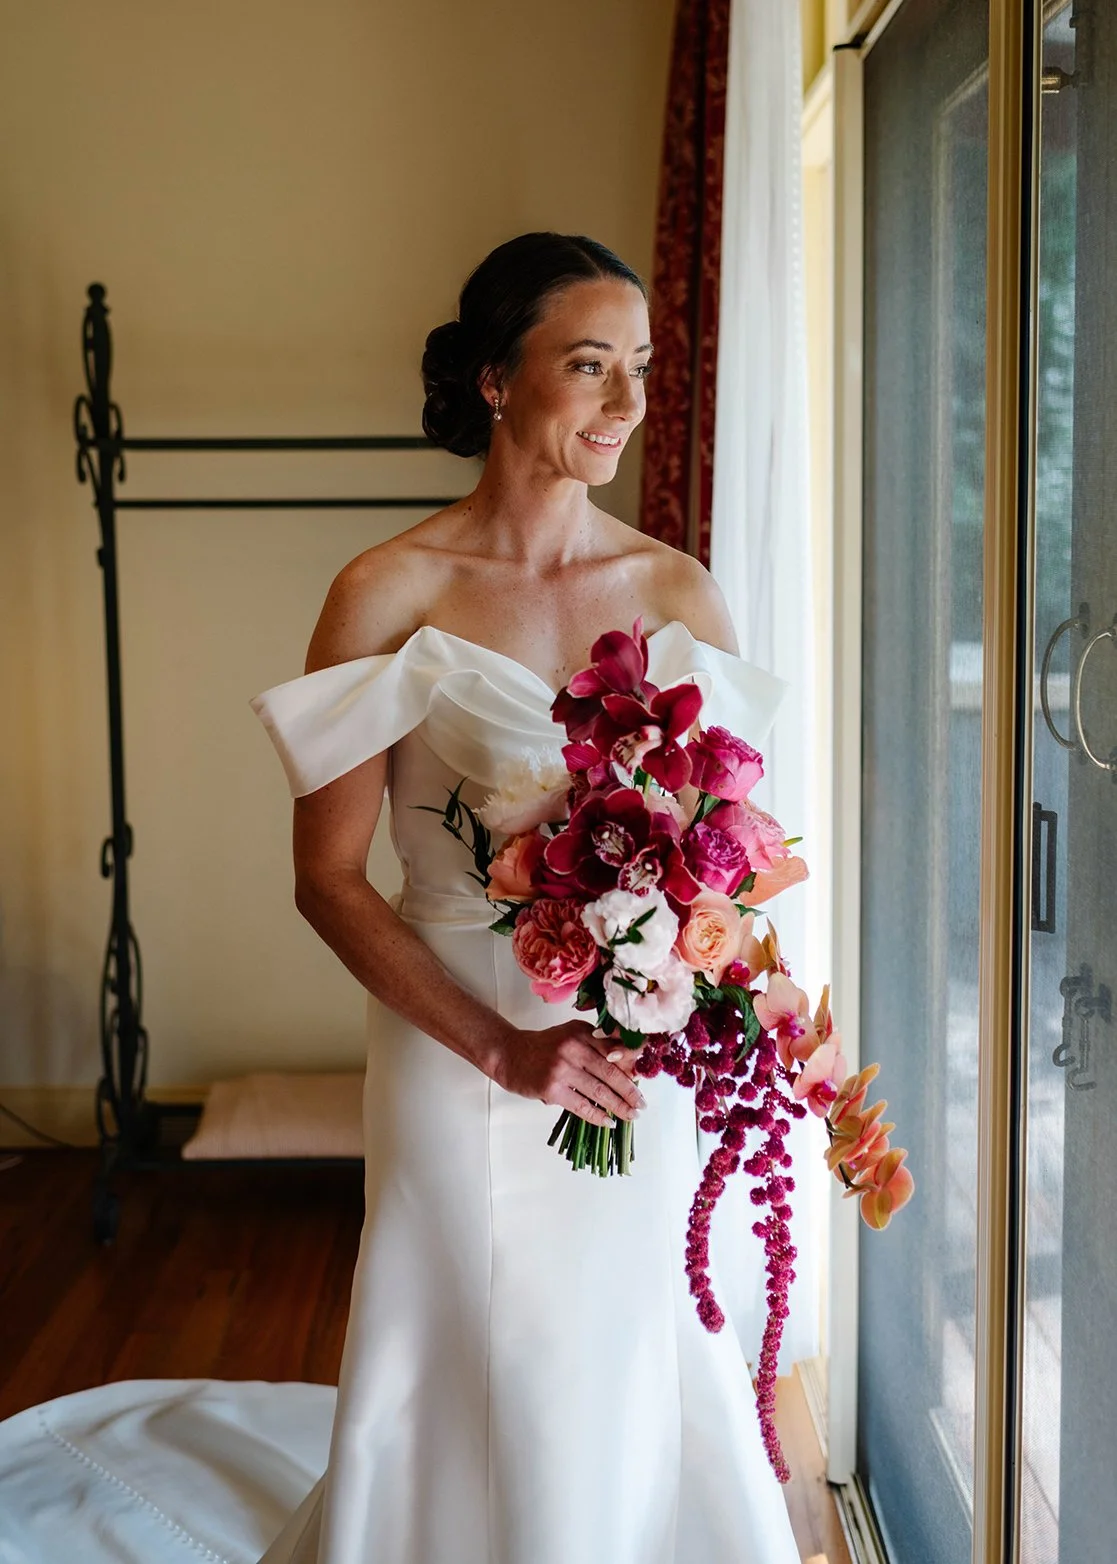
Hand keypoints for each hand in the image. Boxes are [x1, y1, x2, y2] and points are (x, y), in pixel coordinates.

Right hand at [491, 1019, 646, 1127]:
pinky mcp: (552, 1089)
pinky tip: (608, 1122)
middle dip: (630, 1090)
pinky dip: (598, 1116)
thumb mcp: (571, 1035)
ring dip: (619, 1106)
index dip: (633, 1065)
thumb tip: (628, 1066)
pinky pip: (581, 1106)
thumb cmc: (545, 1047)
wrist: (510, 1055)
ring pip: (599, 1091)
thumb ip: (597, 1044)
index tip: (646, 1078)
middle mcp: (573, 1047)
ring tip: (631, 1115)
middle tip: (642, 1103)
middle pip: (611, 1071)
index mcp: (582, 1032)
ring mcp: (562, 1069)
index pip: (614, 1048)